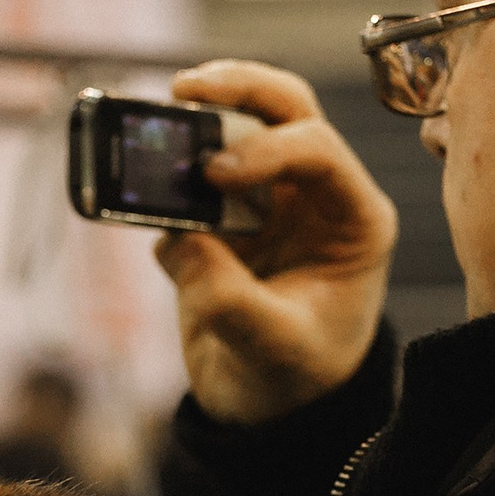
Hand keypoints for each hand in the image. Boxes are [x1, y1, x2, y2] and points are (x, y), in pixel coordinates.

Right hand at [154, 61, 397, 425]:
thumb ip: (229, 299)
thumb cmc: (295, 379)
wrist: (270, 407)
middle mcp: (316, 196)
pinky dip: (166, 169)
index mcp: (352, 220)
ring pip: (242, 124)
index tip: (215, 174)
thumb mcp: (272, 348)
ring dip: (200, 113)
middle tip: (185, 89)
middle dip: (237, 88)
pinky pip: (194, 175)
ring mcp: (269, 200)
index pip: (319, 149)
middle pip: (286, 108)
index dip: (266, 149)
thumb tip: (180, 240)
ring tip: (155, 118)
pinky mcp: (223, 217)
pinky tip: (142, 186)